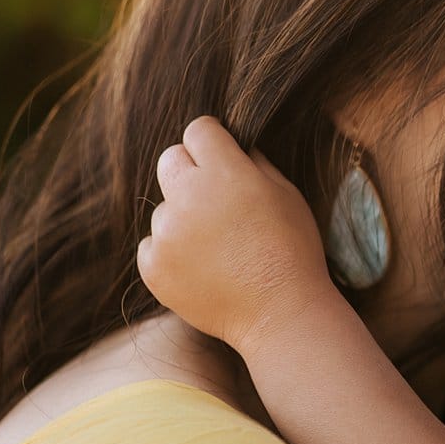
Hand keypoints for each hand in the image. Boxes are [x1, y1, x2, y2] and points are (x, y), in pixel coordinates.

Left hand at [137, 116, 336, 345]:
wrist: (280, 313)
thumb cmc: (292, 250)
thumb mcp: (287, 193)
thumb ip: (254, 162)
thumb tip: (233, 146)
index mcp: (224, 172)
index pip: (198, 130)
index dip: (213, 143)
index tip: (222, 160)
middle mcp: (188, 196)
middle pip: (169, 159)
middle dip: (190, 171)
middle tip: (216, 200)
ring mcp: (166, 233)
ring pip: (163, 208)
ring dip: (183, 219)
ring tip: (219, 248)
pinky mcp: (153, 265)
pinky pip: (152, 245)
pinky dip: (172, 253)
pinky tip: (203, 268)